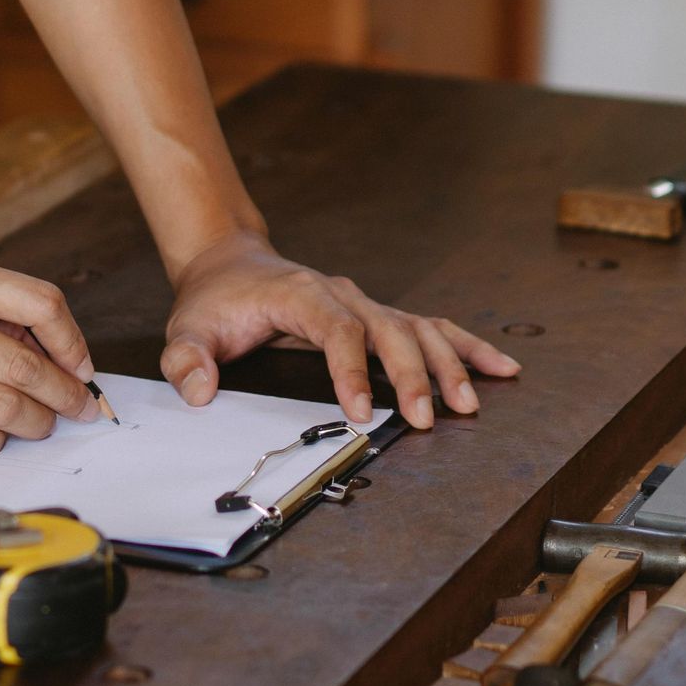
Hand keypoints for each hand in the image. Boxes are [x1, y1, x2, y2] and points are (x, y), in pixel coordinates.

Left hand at [160, 232, 519, 428]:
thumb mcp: (186, 329)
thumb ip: (186, 360)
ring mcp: (365, 303)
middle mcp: (343, 293)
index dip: (352, 369)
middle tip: (425, 418)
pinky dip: (465, 348)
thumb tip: (200, 392)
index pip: (337, 329)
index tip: (361, 411)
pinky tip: (499, 369)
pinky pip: (428, 329)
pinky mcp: (377, 317)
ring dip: (448, 364)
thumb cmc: (214, 302)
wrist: (229, 267)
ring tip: (471, 402)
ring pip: (418, 328)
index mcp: (301, 293)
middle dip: (411, 374)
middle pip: (389, 329)